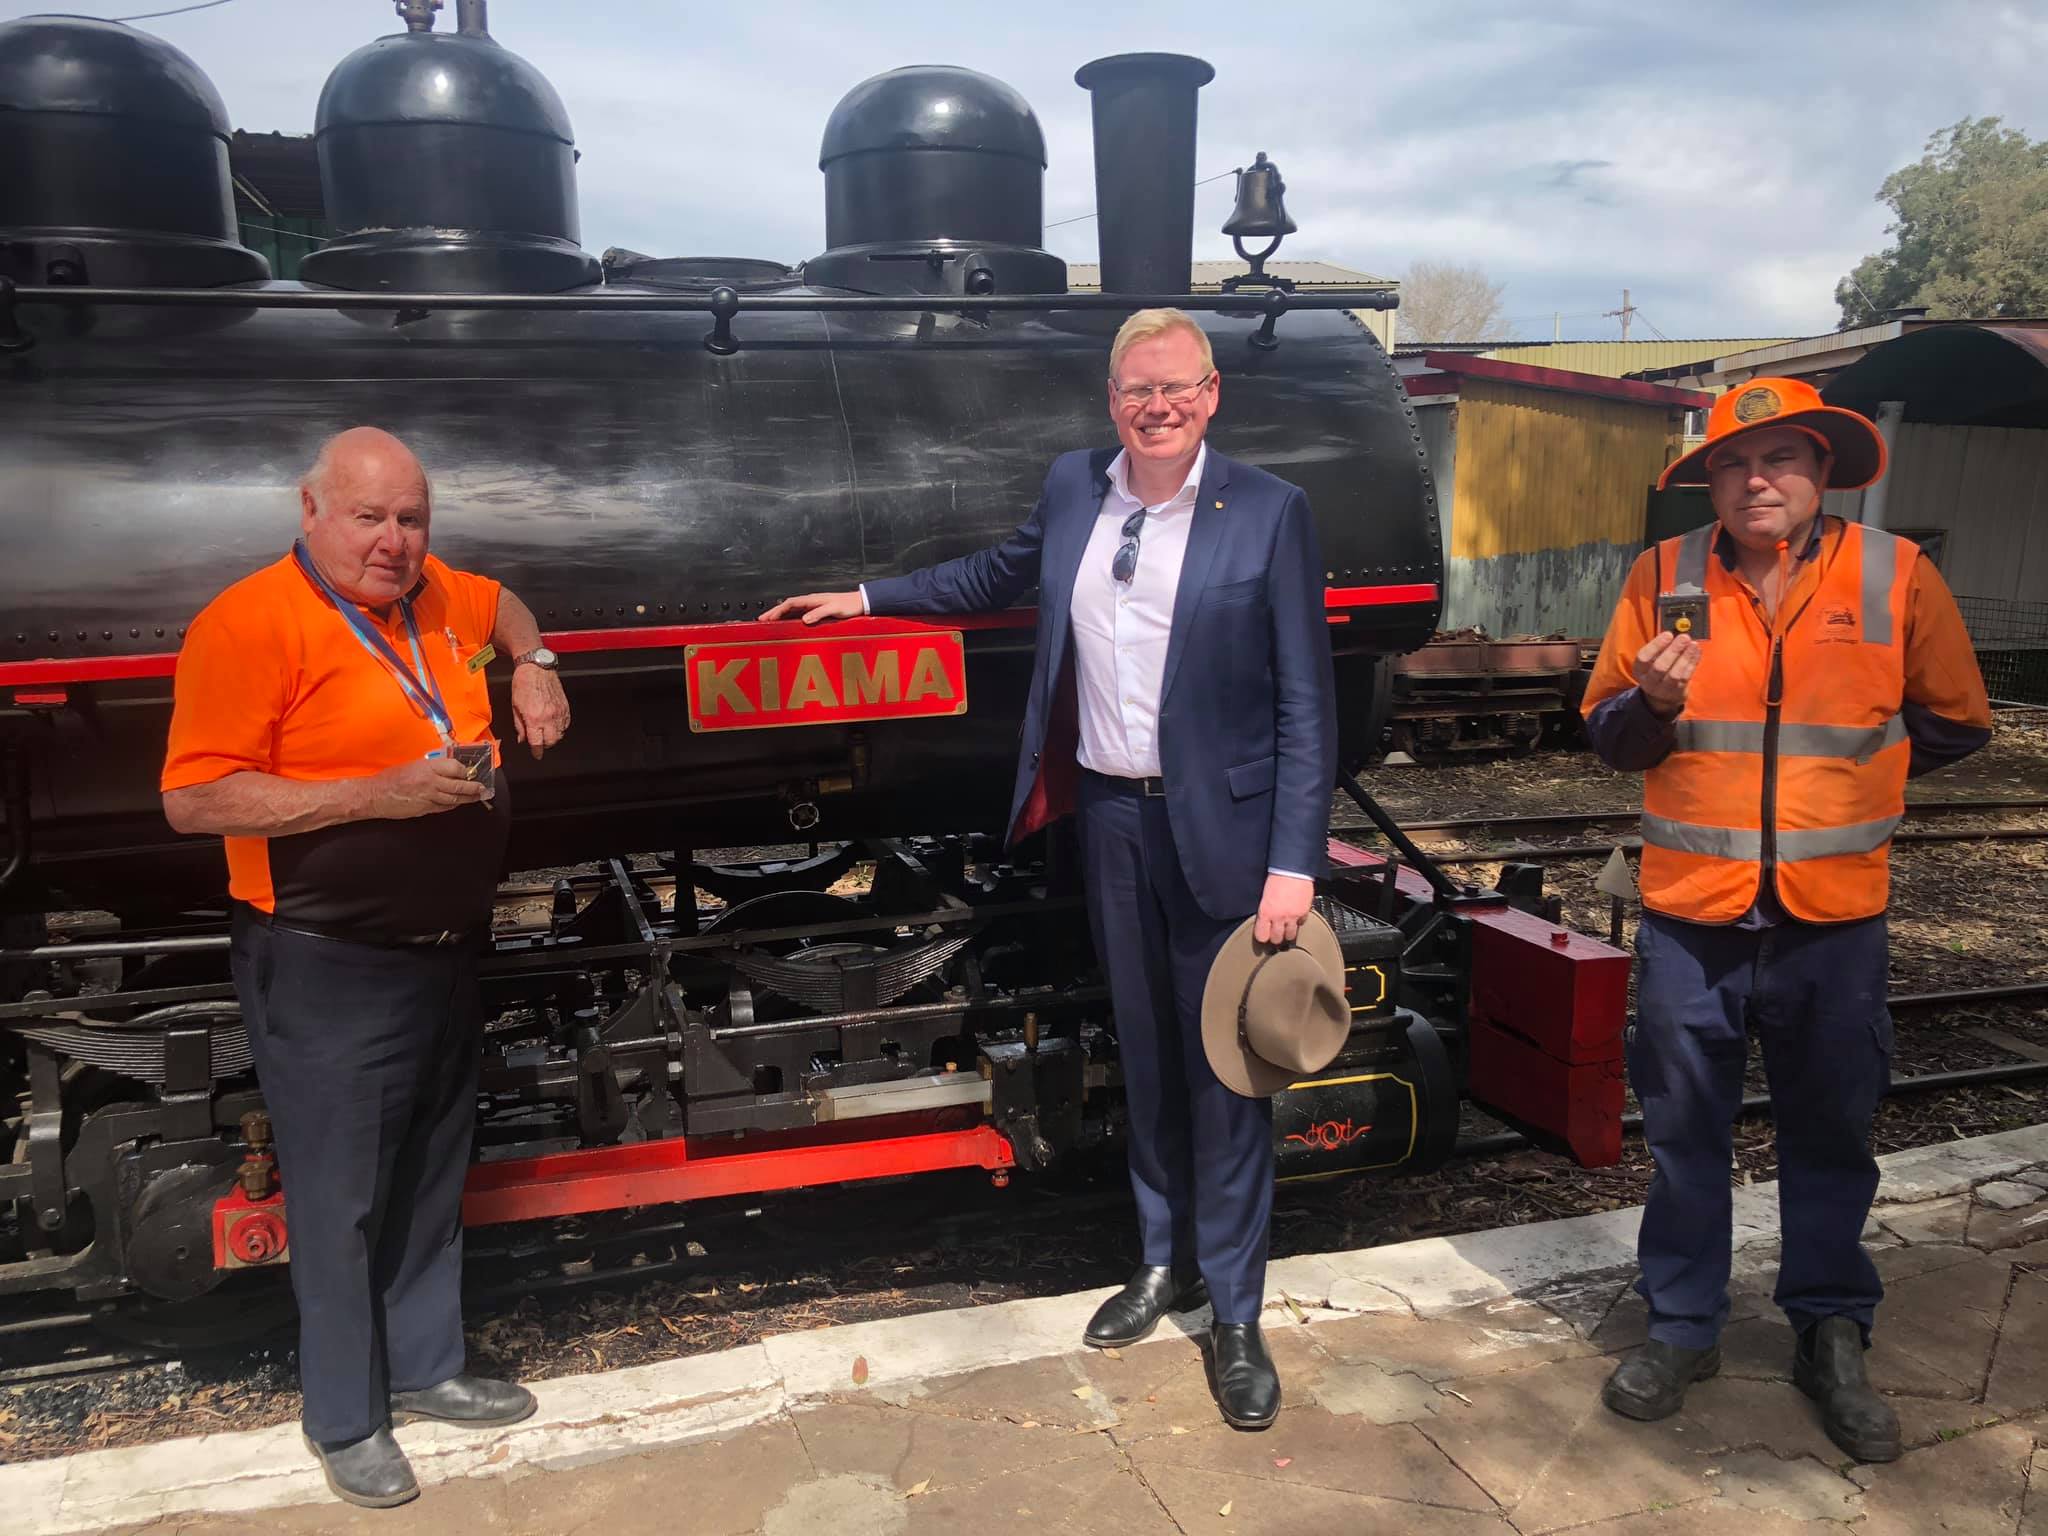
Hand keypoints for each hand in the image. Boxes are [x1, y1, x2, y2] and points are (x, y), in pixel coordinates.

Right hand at [360, 757, 487, 818]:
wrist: (375, 795)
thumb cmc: (391, 777)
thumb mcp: (413, 765)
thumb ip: (431, 765)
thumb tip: (448, 765)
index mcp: (428, 767)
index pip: (456, 768)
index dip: (465, 771)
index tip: (470, 772)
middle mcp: (431, 782)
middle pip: (459, 785)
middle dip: (473, 787)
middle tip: (483, 787)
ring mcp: (429, 797)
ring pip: (454, 798)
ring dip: (468, 798)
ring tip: (477, 796)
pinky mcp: (425, 809)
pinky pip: (444, 807)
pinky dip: (453, 805)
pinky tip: (458, 803)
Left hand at [512, 662, 570, 758]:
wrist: (536, 667)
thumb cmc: (523, 683)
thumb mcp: (515, 706)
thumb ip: (519, 725)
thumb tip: (522, 738)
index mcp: (534, 718)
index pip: (537, 743)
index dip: (537, 751)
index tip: (536, 754)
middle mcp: (548, 717)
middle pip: (551, 742)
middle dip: (545, 745)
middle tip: (539, 742)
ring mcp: (559, 712)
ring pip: (560, 734)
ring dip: (553, 736)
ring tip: (545, 731)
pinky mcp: (565, 707)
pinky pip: (566, 724)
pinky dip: (560, 727)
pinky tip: (553, 723)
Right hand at [759, 591, 863, 623]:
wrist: (859, 603)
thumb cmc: (848, 605)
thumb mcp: (834, 609)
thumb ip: (819, 613)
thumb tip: (804, 619)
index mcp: (812, 599)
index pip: (790, 603)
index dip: (777, 610)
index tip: (768, 618)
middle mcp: (810, 602)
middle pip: (787, 606)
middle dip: (774, 612)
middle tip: (761, 620)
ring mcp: (813, 606)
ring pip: (792, 610)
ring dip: (780, 616)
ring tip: (769, 623)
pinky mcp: (817, 611)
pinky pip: (799, 614)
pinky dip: (790, 618)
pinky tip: (786, 624)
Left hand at [1255, 873, 1314, 945]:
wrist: (1292, 869)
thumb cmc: (1276, 878)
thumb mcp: (1264, 896)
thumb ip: (1265, 911)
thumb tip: (1264, 921)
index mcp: (1265, 912)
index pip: (1262, 936)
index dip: (1262, 936)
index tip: (1263, 935)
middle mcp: (1279, 917)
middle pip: (1277, 939)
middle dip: (1275, 937)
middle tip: (1275, 933)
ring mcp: (1293, 916)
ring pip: (1291, 936)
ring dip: (1288, 933)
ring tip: (1286, 928)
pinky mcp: (1304, 913)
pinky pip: (1301, 924)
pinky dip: (1298, 922)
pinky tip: (1295, 916)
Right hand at [1634, 630, 1700, 718]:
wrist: (1662, 696)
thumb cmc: (1658, 670)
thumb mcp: (1652, 660)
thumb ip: (1661, 648)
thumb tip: (1675, 632)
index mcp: (1640, 669)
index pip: (1643, 657)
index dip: (1656, 645)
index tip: (1668, 634)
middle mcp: (1649, 681)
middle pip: (1660, 667)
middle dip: (1673, 651)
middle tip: (1684, 637)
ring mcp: (1663, 688)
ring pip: (1675, 674)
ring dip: (1685, 657)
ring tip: (1693, 644)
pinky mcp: (1678, 692)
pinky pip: (1686, 677)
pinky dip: (1692, 663)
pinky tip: (1696, 652)